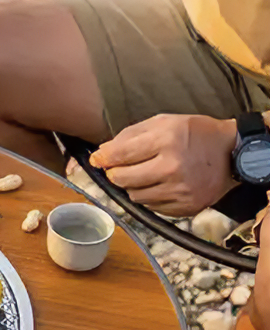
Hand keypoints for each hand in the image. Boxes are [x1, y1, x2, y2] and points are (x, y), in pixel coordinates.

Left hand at [89, 114, 236, 216]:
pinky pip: (150, 207)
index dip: (103, 158)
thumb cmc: (195, 134)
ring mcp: (179, 190)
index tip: (96, 160)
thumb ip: (131, 135)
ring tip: (147, 174)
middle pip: (122, 179)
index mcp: (167, 139)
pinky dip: (149, 197)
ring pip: (134, 196)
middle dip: (115, 174)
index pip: (121, 154)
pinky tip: (161, 185)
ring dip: (133, 186)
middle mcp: (172, 166)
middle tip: (119, 168)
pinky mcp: (184, 207)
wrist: (233, 154)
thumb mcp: (166, 122)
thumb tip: (101, 153)